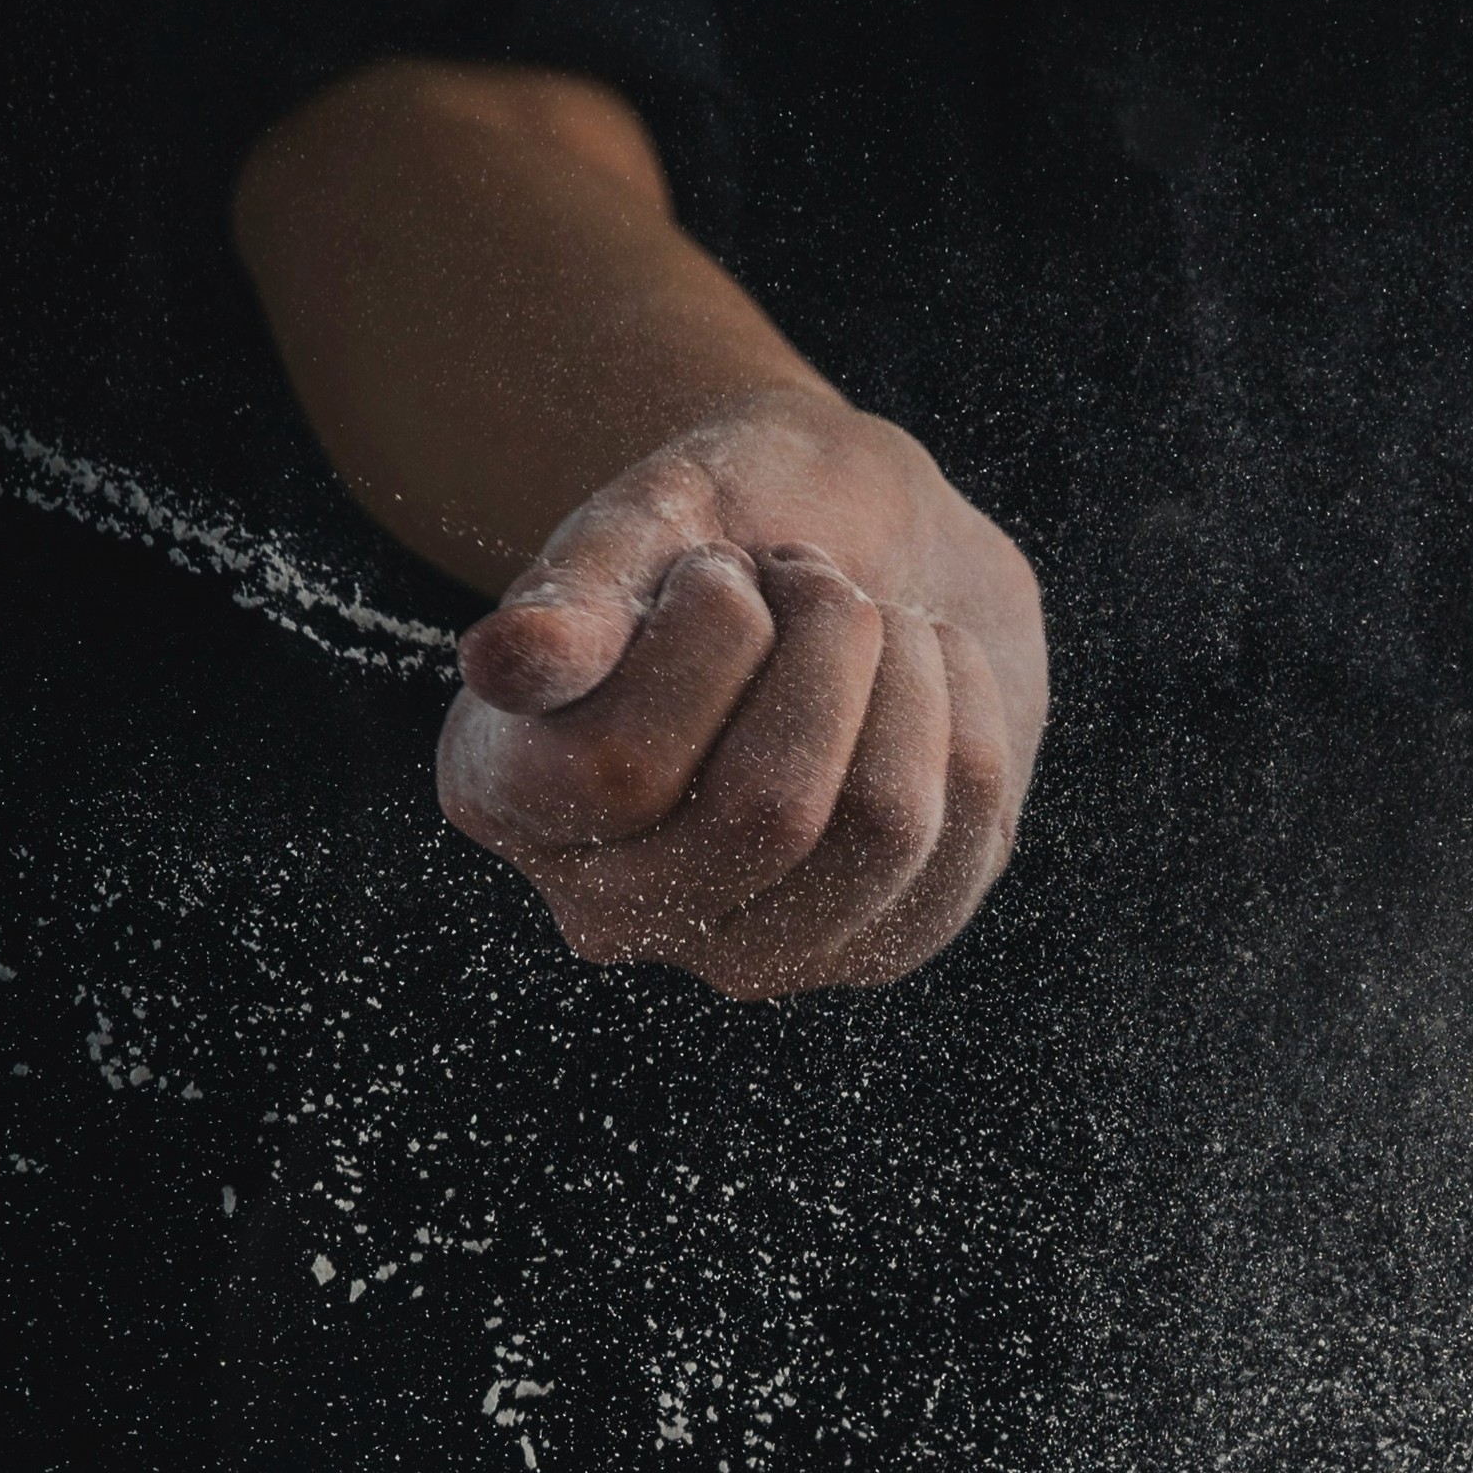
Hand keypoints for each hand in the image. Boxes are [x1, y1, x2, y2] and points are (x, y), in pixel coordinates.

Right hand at [438, 389, 1048, 997]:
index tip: (724, 565)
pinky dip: (963, 710)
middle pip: (768, 813)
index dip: (710, 635)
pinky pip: (964, 832)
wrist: (855, 544)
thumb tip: (508, 665)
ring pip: (882, 827)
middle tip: (815, 577)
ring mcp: (748, 952)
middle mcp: (611, 907)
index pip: (619, 768)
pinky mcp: (874, 949)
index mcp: (508, 795)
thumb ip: (577, 591)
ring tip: (869, 619)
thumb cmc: (730, 524)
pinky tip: (922, 671)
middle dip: (826, 645)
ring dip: (902, 674)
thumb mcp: (649, 520)